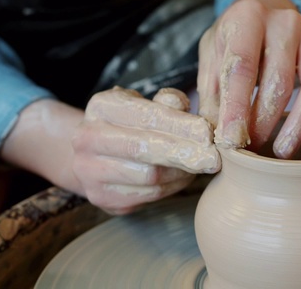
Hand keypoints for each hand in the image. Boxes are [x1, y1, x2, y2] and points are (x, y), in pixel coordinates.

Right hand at [72, 87, 219, 214]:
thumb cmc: (130, 123)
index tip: (207, 133)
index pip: (146, 116)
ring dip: (182, 172)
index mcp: (101, 107)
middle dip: (184, 153)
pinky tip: (184, 176)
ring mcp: (90, 171)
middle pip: (144, 149)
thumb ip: (167, 104)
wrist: (95, 153)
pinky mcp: (102, 198)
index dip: (180, 125)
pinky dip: (173, 187)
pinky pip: (148, 195)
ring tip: (200, 165)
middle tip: (213, 158)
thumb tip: (186, 110)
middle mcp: (87, 138)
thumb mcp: (146, 103)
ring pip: (149, 176)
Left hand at [197, 0, 300, 157]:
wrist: (259, 7)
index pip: (242, 67)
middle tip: (251, 149)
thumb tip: (213, 134)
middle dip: (265, 120)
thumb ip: (212, 90)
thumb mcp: (211, 55)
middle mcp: (284, 21)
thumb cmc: (233, 39)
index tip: (230, 140)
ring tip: (284, 150)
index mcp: (248, 17)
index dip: (236, 107)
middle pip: (280, 78)